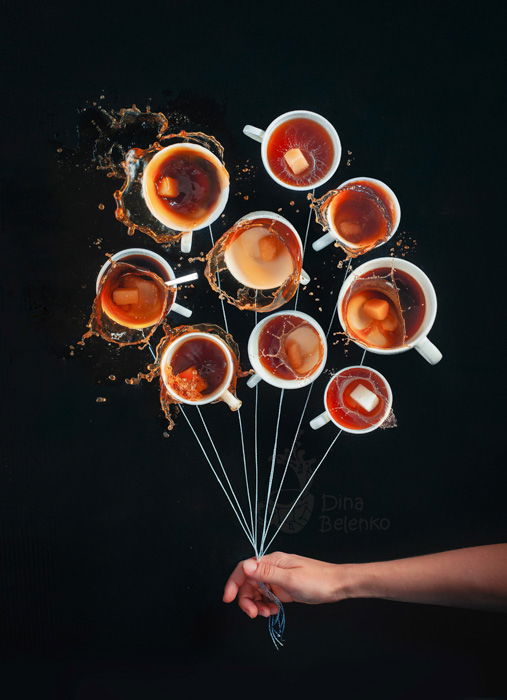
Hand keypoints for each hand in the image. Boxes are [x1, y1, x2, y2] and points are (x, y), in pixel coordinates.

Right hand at [223, 551, 345, 617]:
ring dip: (257, 604)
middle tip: (253, 614)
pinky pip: (267, 596)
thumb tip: (245, 566)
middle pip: (248, 582)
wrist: (338, 585)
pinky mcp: (283, 588)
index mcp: (272, 561)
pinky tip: (273, 611)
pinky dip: (266, 605)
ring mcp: (278, 578)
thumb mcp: (290, 579)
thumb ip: (266, 574)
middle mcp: (272, 568)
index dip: (233, 583)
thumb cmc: (318, 580)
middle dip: (246, 599)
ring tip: (267, 614)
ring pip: (257, 591)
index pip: (244, 568)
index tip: (228, 598)